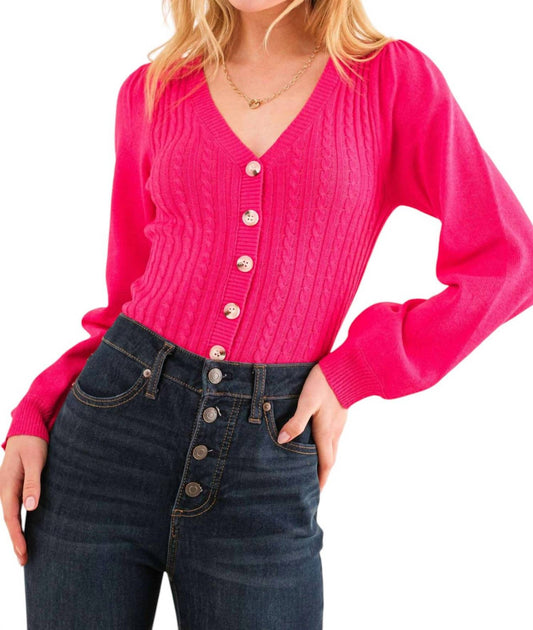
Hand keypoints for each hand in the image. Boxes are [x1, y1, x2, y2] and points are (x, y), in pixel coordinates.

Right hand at [0, 435, 47, 565]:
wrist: (27, 427)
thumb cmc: (32, 442)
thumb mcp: (35, 460)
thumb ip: (33, 482)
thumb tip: (31, 507)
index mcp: (7, 485)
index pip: (11, 516)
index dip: (17, 535)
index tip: (23, 551)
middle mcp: (5, 489)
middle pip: (9, 519)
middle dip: (16, 540)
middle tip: (25, 561)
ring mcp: (9, 487)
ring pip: (11, 515)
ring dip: (17, 532)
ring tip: (24, 551)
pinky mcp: (16, 485)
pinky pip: (16, 507)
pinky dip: (19, 521)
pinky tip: (25, 529)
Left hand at [277, 364, 347, 490]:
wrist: (346, 369)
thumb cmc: (324, 384)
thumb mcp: (307, 402)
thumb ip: (296, 422)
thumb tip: (282, 440)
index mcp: (326, 433)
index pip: (325, 463)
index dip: (320, 479)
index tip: (316, 492)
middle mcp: (334, 432)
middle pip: (330, 459)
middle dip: (323, 474)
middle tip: (313, 485)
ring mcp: (339, 424)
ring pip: (333, 448)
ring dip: (325, 460)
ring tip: (315, 467)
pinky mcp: (340, 415)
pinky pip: (334, 438)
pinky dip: (327, 447)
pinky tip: (319, 442)